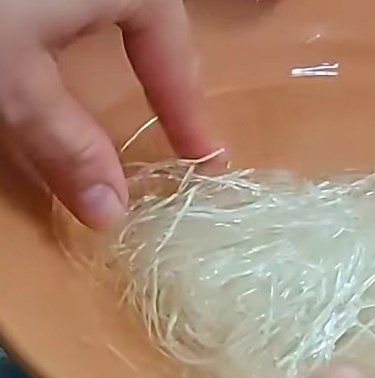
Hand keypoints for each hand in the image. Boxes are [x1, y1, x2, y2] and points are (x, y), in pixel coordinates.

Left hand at [0, 0, 212, 228]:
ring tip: (128, 77)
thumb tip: (109, 213)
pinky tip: (59, 34)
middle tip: (173, 119)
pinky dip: (76, 21)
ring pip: (111, 1)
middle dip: (162, 69)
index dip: (189, 113)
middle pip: (149, 16)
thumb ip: (63, 142)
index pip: (173, 54)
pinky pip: (70, 0)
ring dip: (123, 41)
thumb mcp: (10, 76)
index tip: (207, 160)